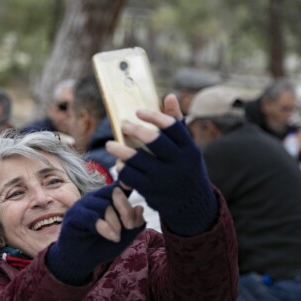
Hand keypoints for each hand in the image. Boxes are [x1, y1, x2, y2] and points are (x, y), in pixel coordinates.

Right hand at [46, 183, 144, 284]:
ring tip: (117, 237)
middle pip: (114, 192)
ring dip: (115, 223)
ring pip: (104, 205)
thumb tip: (139, 208)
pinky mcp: (74, 216)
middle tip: (129, 227)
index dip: (129, 182)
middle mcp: (95, 198)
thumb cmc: (103, 244)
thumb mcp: (126, 235)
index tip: (136, 188)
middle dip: (126, 209)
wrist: (82, 259)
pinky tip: (111, 237)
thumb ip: (135, 222)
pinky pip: (92, 217)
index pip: (120, 185)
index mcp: (108, 199)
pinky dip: (105, 228)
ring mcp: (83, 205)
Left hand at [107, 94, 217, 236]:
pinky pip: (131, 177)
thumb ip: (177, 123)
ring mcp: (165, 178)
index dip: (154, 116)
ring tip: (110, 144)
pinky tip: (119, 164)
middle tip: (123, 125)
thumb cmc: (185, 167)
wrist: (191, 203)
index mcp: (189, 148)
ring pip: (138, 160)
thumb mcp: (186, 147)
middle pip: (154, 141)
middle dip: (135, 130)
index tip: (138, 111)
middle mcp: (179, 162)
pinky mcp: (152, 190)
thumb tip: (170, 96)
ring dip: (120, 150)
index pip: (173, 127)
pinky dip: (122, 169)